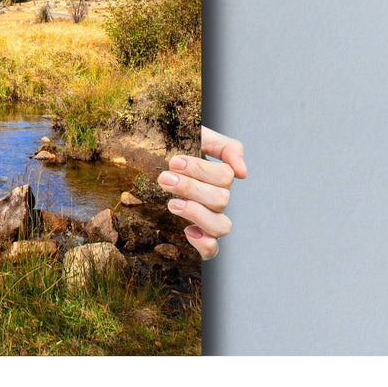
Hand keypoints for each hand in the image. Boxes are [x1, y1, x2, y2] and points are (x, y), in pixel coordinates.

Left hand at [158, 126, 245, 259]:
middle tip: (164, 178)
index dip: (200, 169)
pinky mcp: (196, 237)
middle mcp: (216, 200)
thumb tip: (243, 173)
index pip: (225, 176)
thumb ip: (225, 147)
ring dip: (196, 213)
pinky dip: (203, 243)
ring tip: (172, 203)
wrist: (145, 158)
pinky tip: (186, 230)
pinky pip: (211, 250)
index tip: (174, 161)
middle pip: (220, 199)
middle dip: (190, 188)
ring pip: (221, 226)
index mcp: (218, 177)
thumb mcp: (199, 136)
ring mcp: (208, 220)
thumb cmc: (173, 147)